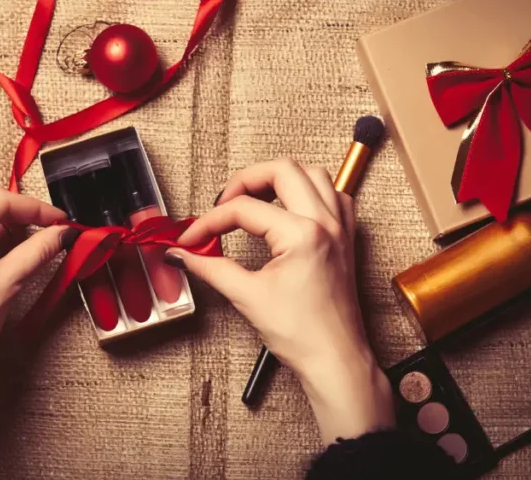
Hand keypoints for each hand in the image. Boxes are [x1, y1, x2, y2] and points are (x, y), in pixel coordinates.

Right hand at [165, 159, 393, 442]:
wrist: (335, 360)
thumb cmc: (303, 335)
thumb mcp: (247, 296)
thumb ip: (210, 268)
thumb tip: (184, 254)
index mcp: (302, 234)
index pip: (244, 209)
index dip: (210, 222)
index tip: (192, 239)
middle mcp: (326, 222)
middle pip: (282, 169)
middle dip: (246, 180)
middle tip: (224, 203)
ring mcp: (340, 228)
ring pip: (312, 173)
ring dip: (280, 178)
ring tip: (254, 197)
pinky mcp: (346, 238)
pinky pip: (334, 194)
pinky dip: (310, 191)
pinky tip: (291, 207)